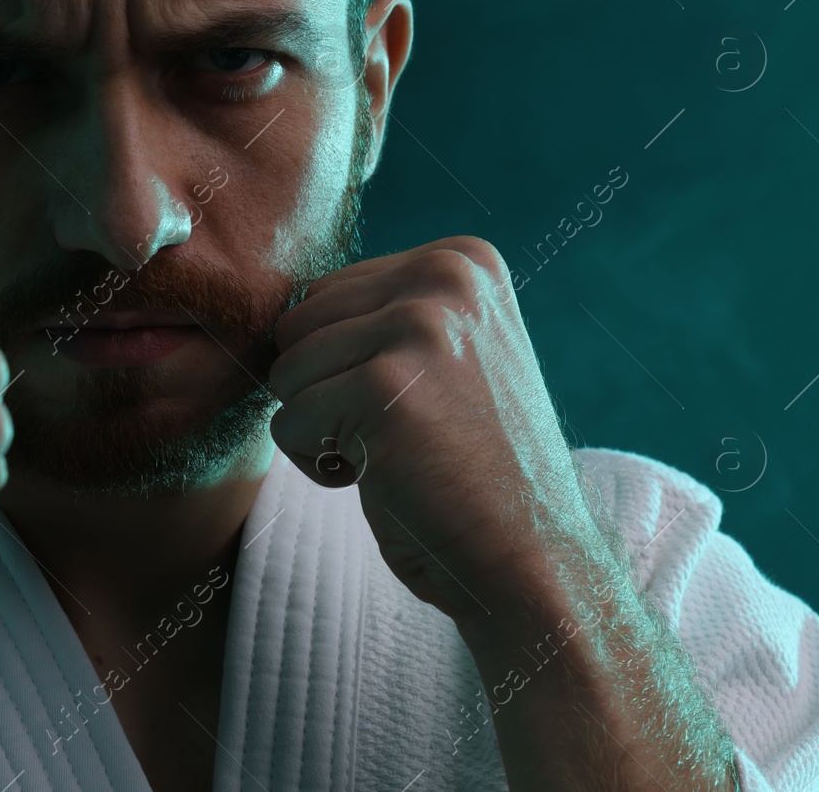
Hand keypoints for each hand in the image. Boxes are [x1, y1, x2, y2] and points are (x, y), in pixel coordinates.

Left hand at [267, 235, 601, 621]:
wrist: (533, 559)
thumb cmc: (472, 468)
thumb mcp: (446, 356)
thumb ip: (384, 314)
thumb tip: (284, 310)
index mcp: (461, 259)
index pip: (326, 294)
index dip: (350, 365)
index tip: (420, 402)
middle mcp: (445, 276)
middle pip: (298, 325)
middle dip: (327, 391)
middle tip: (404, 433)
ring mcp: (418, 327)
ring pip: (285, 372)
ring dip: (322, 429)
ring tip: (398, 453)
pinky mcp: (384, 388)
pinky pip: (287, 423)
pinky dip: (320, 466)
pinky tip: (387, 477)